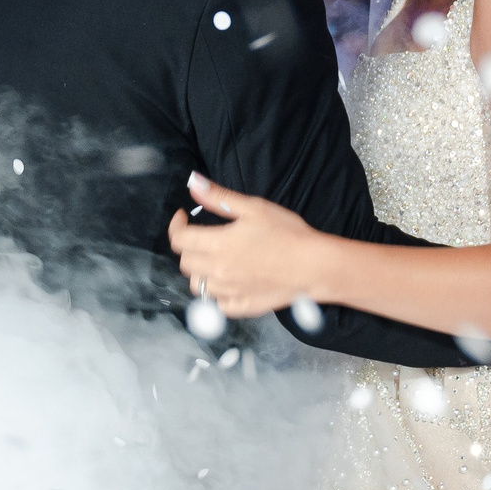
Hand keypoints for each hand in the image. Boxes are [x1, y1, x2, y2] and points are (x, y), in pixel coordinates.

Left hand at [167, 174, 323, 318]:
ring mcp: (229, 292)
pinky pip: (217, 305)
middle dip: (188, 247)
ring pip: (197, 286)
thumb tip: (194, 184)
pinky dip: (216, 295)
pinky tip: (227, 283)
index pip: (179, 239)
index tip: (184, 218)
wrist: (314, 265)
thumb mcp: (253, 207)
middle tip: (202, 237)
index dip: (177, 225)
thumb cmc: (288, 234)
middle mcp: (218, 271)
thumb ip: (219, 197)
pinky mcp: (242, 306)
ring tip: (214, 260)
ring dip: (200, 271)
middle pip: (185, 263)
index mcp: (217, 244)